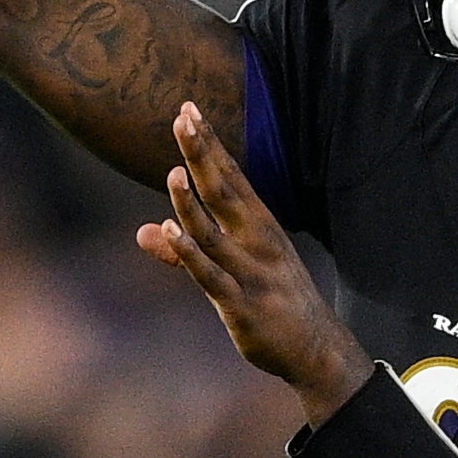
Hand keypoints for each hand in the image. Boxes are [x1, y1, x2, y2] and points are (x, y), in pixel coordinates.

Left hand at [135, 102, 373, 425]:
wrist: (315, 349)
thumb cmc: (272, 300)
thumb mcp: (232, 270)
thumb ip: (184, 251)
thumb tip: (142, 232)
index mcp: (258, 226)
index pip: (230, 176)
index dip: (209, 144)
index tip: (189, 109)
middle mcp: (256, 241)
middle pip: (223, 190)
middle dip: (202, 154)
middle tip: (184, 117)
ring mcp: (249, 271)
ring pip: (214, 232)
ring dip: (192, 203)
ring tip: (173, 171)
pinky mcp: (240, 303)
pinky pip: (209, 275)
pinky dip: (189, 253)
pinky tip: (168, 231)